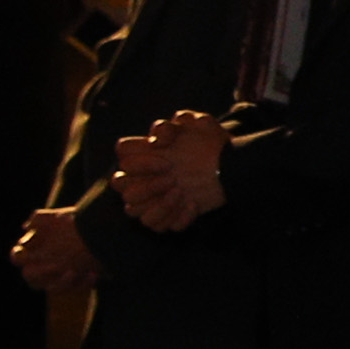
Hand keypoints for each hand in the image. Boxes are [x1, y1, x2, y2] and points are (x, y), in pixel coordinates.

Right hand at [9, 208, 100, 292]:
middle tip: (55, 265)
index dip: (18, 254)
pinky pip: (77, 290)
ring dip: (61, 283)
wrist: (104, 233)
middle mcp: (46, 266)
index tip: (28, 251)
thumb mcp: (60, 218)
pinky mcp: (79, 283)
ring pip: (53, 289)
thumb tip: (26, 227)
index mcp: (37, 251)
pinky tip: (93, 274)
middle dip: (40, 272)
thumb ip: (41, 219)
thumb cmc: (78, 224)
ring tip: (73, 272)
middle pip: (31, 276)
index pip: (17, 257)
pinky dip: (84, 284)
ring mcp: (61, 277)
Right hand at [112, 111, 230, 233]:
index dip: (140, 159)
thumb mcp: (200, 123)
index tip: (167, 161)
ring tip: (181, 192)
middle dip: (145, 183)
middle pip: (119, 183)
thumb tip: (155, 138)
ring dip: (157, 204)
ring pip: (132, 210)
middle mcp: (142, 175)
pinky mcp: (167, 215)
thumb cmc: (210, 141)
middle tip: (172, 178)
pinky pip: (156, 225)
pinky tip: (194, 205)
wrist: (230, 164)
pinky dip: (176, 218)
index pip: (123, 152)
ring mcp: (152, 197)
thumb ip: (178, 122)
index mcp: (145, 151)